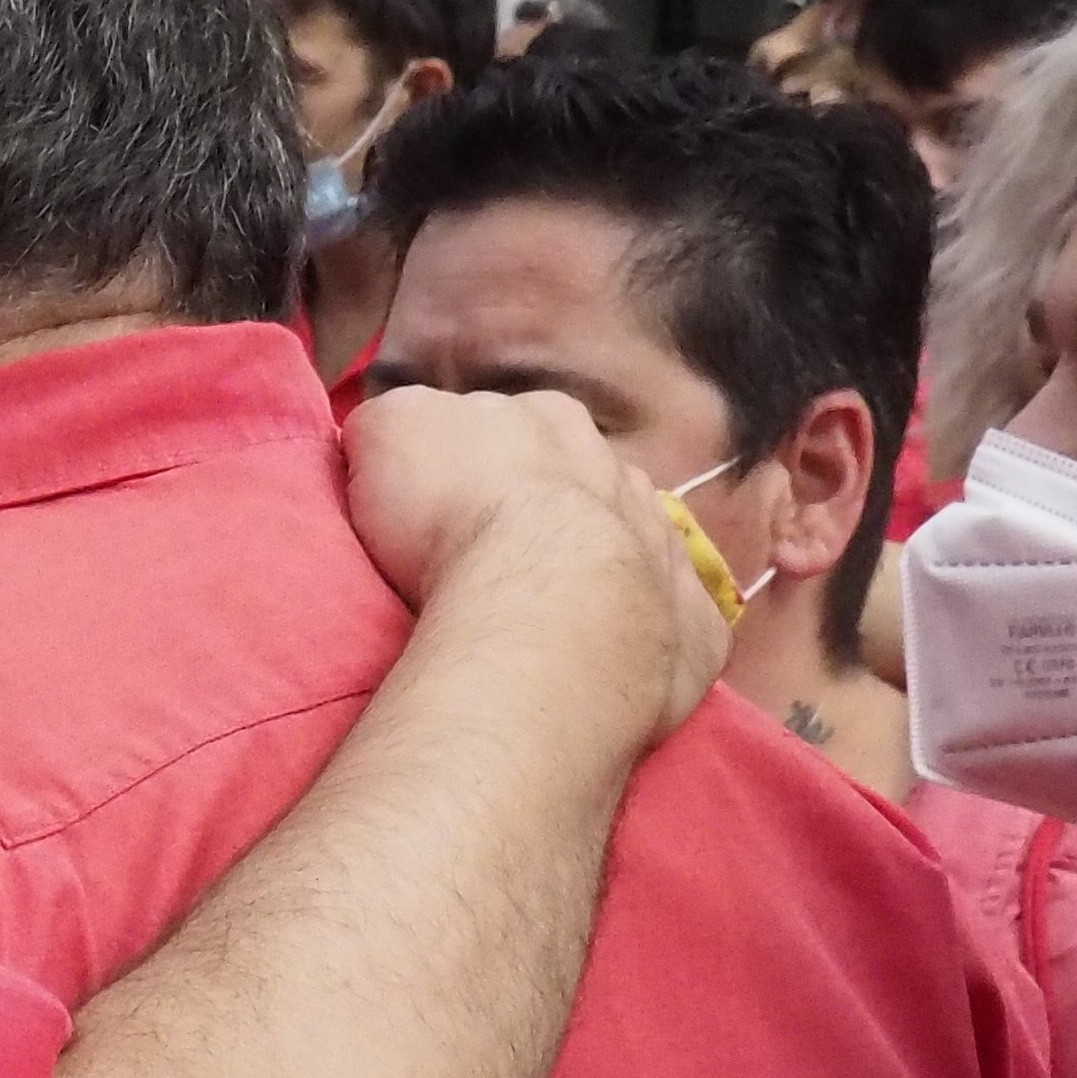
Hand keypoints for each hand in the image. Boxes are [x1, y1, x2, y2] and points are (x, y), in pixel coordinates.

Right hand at [342, 383, 729, 741]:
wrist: (541, 610)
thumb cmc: (455, 514)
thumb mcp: (387, 431)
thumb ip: (391, 422)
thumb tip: (391, 435)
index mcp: (550, 418)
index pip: (506, 425)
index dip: (469, 462)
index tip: (439, 504)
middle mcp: (618, 469)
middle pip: (574, 481)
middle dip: (541, 511)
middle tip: (488, 562)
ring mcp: (663, 544)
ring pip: (627, 545)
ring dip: (594, 569)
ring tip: (542, 617)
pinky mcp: (689, 621)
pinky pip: (669, 620)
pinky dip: (641, 635)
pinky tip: (604, 660)